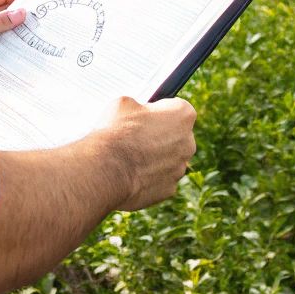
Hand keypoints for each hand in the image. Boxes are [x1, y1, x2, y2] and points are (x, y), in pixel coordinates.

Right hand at [88, 96, 197, 211]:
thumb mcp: (123, 104)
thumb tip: (137, 113)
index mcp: (183, 115)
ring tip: (129, 158)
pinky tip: (130, 175)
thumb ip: (139, 107)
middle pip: (176, 136)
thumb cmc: (115, 132)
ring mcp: (180, 168)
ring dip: (154, 158)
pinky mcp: (169, 189)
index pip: (178, 109)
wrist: (106, 170)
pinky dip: (148, 178)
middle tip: (136, 138)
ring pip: (169, 160)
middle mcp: (188, 142)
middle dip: (160, 136)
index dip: (160, 111)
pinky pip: (160, 180)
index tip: (146, 116)